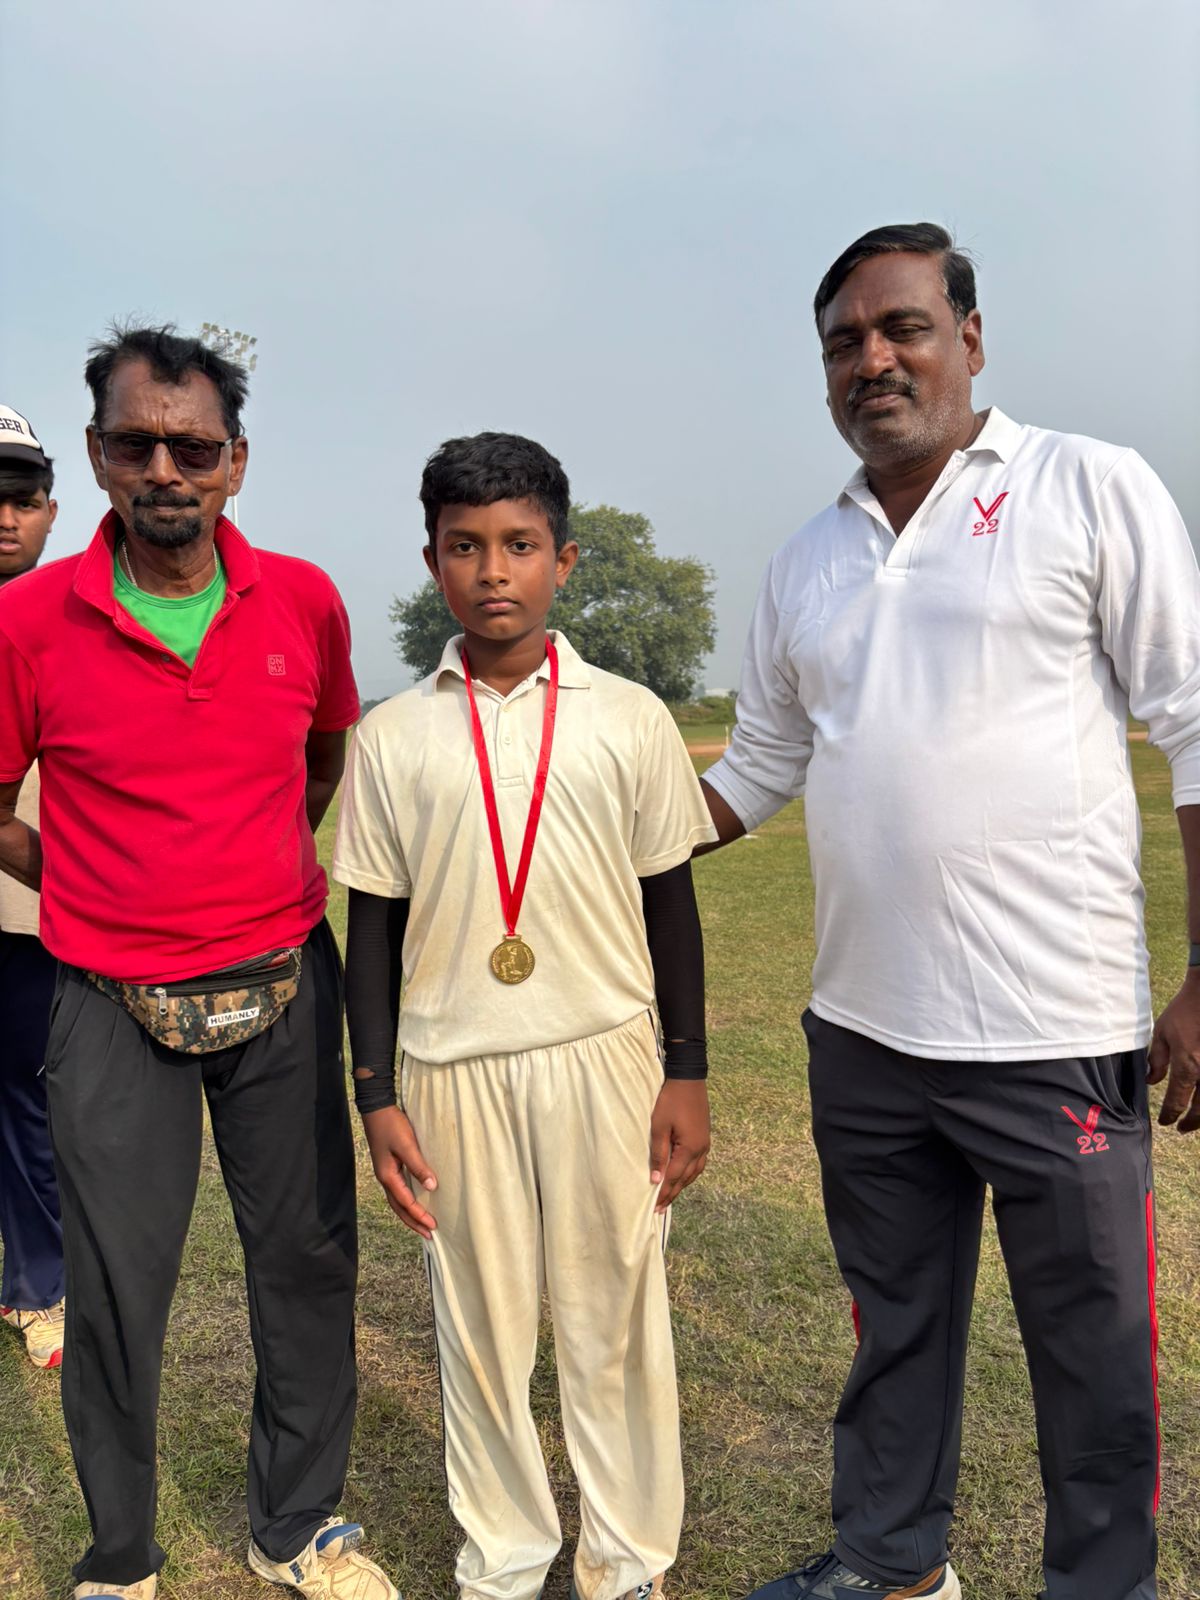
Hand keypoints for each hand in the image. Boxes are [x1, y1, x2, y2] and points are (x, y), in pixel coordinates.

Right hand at [360, 1105, 438, 1236]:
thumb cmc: (392, 1126)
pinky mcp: (389, 1166)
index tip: (433, 1226)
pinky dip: (407, 1201)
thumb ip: (418, 1166)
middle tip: (429, 1234)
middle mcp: (385, 1178)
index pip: (405, 1203)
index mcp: (387, 1176)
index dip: (419, 1216)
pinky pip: (399, 1191)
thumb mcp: (407, 1145)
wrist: (377, 1109)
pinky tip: (415, 1201)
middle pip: (399, 1208)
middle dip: (413, 1222)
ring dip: (410, 1214)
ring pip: (397, 1201)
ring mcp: (386, 1173)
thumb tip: (432, 1187)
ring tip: (422, 1224)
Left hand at [649, 1079, 709, 1211]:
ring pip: (693, 1173)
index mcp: (690, 1148)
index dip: (663, 1193)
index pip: (674, 1177)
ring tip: (670, 1197)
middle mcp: (701, 1149)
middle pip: (685, 1178)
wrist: (688, 1078)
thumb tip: (656, 1179)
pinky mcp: (704, 1137)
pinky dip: (689, 1174)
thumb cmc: (670, 1100)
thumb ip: (658, 1154)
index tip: (653, 1207)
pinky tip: (682, 1176)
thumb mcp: (659, 1126)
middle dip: (672, 1194)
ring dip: (681, 1186)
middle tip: (660, 1208)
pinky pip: (698, 1163)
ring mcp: (705, 1143)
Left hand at [1148, 971, 1199, 1132]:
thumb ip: (1157, 1059)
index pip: (1178, 1100)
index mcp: (1188, 1066)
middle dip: (1192, 1122)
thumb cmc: (1185, 1011)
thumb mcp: (1162, 1033)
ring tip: (1196, 1119)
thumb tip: (1151, 1081)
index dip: (1170, 1114)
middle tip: (1183, 1129)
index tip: (1166, 1122)